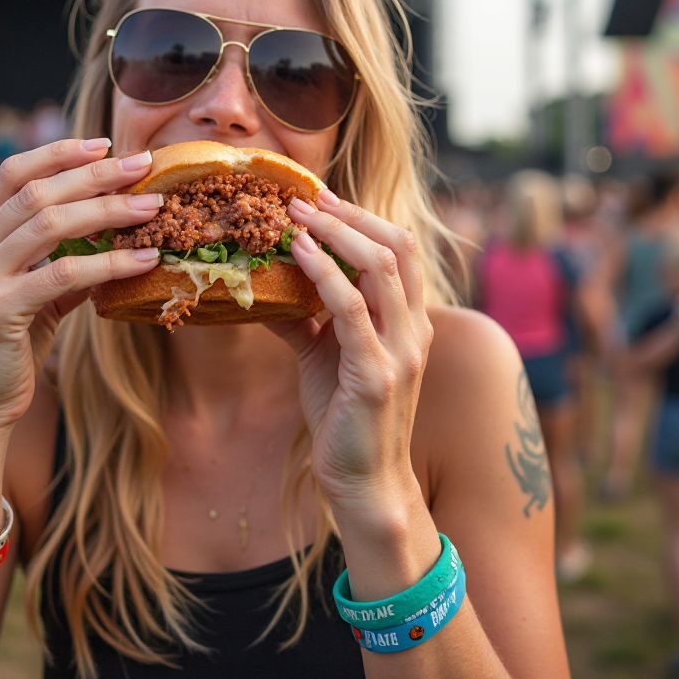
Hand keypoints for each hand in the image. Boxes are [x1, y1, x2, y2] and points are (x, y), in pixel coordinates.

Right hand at [0, 139, 161, 432]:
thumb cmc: (11, 344)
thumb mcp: (36, 291)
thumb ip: (63, 258)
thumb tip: (115, 230)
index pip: (12, 172)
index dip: (58, 152)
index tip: (104, 144)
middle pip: (37, 189)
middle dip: (95, 174)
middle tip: (143, 165)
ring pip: (50, 223)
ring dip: (108, 210)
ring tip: (152, 207)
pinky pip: (63, 274)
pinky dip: (108, 263)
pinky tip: (143, 259)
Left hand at [266, 191, 433, 511]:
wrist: (363, 482)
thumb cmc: (344, 416)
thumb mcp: (323, 355)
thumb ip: (304, 316)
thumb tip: (263, 281)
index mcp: (410, 320)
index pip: (398, 249)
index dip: (361, 216)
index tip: (320, 197)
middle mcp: (415, 328)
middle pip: (396, 245)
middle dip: (349, 213)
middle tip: (304, 197)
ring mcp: (402, 349)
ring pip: (381, 266)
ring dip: (335, 232)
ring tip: (296, 214)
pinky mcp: (377, 372)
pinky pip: (351, 308)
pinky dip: (324, 272)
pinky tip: (297, 254)